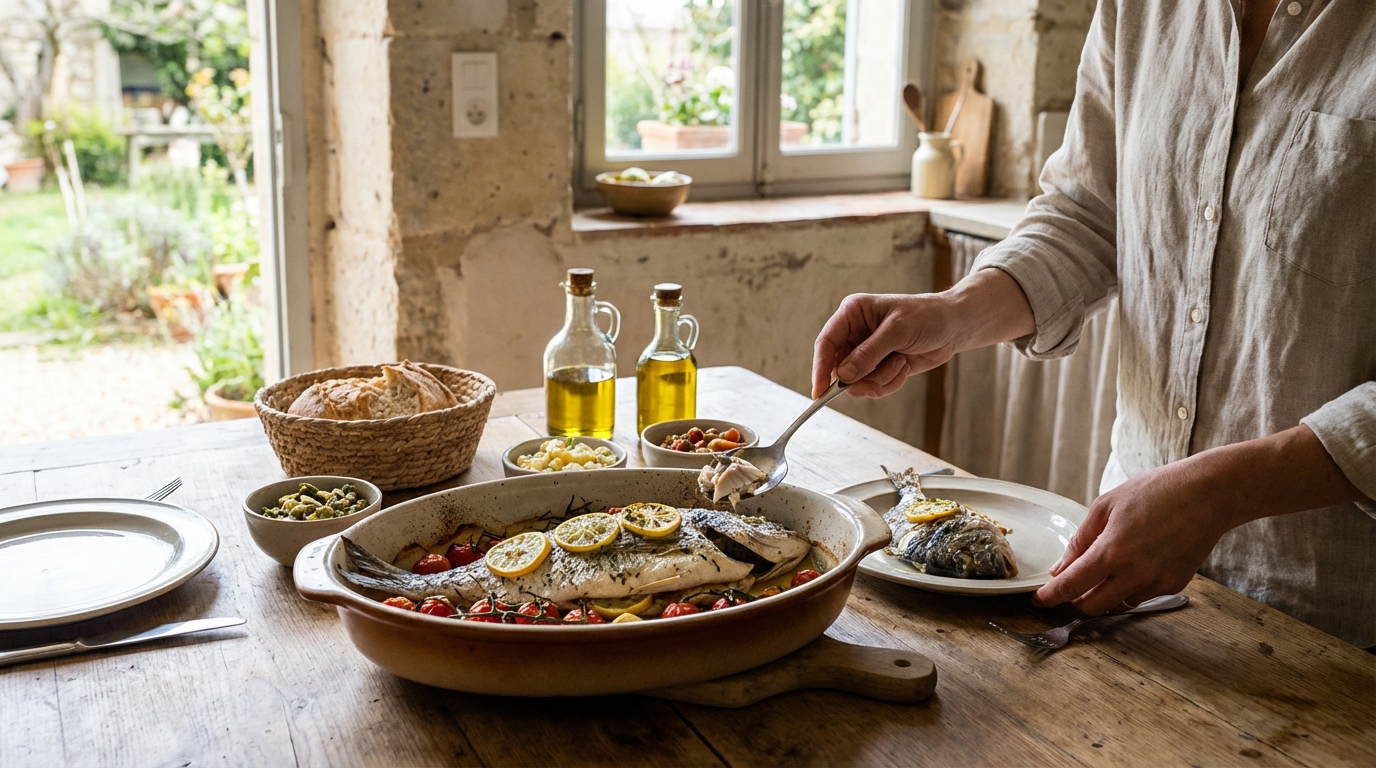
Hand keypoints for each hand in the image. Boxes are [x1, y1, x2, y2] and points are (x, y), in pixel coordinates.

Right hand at [811, 268, 1036, 398]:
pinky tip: (904, 366)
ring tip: (900, 362)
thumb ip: (868, 354)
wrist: (954, 327)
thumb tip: (843, 376)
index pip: (826, 342)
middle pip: (839, 368)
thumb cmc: (927, 317)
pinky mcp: (878, 367)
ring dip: (880, 379)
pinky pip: (873, 386)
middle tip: (877, 379)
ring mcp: (866, 352)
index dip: (820, 367)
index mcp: (852, 313)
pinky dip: (890, 382)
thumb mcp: (897, 332)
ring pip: (857, 382)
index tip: (820, 391)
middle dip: (860, 378)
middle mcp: (855, 333)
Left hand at [1032, 456, 1236, 614]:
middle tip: (1071, 586)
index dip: (1051, 597)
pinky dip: (1131, 588)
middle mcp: (1135, 573)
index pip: (1071, 585)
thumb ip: (1080, 540)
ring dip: (1105, 595)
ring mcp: (1158, 582)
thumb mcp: (1106, 506)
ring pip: (1119, 605)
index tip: (1039, 601)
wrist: (1208, 494)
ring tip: (1106, 569)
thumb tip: (1060, 569)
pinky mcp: (1175, 584)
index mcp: (1112, 551)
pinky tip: (1135, 564)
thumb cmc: (1155, 491)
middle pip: (1093, 607)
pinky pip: (1143, 596)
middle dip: (1076, 601)